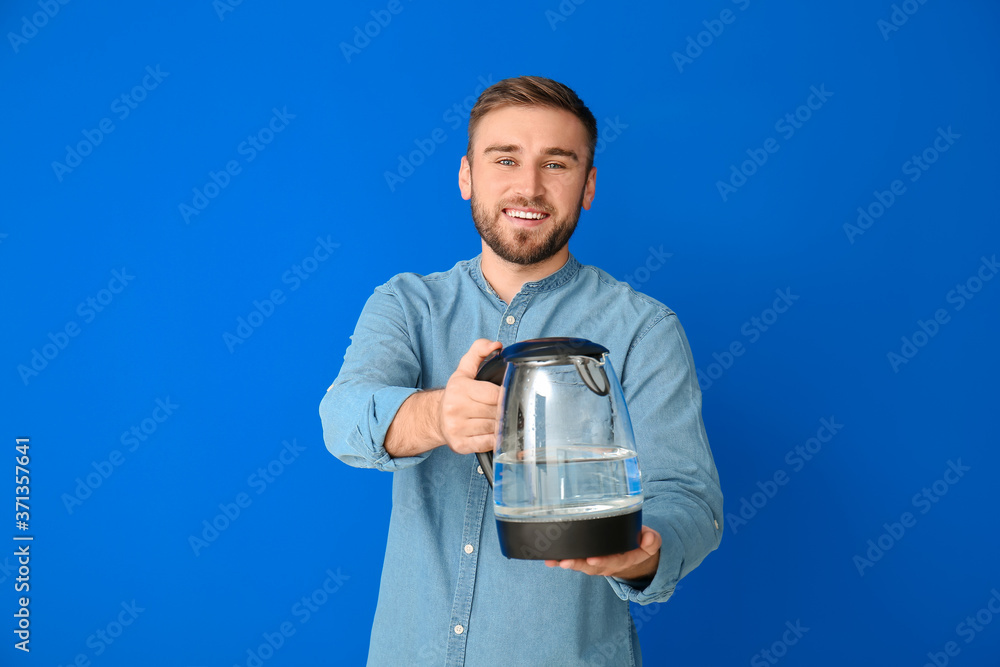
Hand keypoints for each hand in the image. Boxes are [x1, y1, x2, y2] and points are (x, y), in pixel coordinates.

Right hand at [439, 339, 502, 454]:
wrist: (437, 417)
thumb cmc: (456, 394)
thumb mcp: (464, 369)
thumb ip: (479, 351)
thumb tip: (495, 345)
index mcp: (459, 389)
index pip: (494, 394)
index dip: (505, 395)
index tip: (507, 394)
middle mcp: (456, 409)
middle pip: (496, 412)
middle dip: (503, 410)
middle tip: (504, 408)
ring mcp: (457, 429)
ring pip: (494, 428)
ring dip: (501, 424)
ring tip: (498, 419)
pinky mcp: (460, 445)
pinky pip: (488, 443)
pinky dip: (495, 438)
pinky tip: (493, 432)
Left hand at [544, 526, 660, 579]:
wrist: (635, 553)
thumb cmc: (640, 544)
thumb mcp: (651, 542)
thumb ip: (652, 541)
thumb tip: (650, 538)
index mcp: (624, 560)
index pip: (614, 561)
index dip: (603, 561)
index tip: (593, 560)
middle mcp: (608, 564)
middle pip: (591, 567)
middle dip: (578, 564)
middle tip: (565, 562)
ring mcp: (596, 563)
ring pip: (580, 565)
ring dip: (566, 563)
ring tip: (553, 560)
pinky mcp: (586, 559)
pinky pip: (574, 561)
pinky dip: (561, 560)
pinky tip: (548, 557)